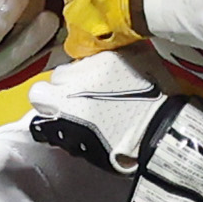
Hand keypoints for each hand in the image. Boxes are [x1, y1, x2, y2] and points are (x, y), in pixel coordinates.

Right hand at [26, 51, 169, 173]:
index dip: (49, 100)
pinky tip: (125, 77)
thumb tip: (58, 121)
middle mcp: (77, 77)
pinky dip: (112, 63)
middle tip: (87, 97)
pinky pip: (107, 53)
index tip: (60, 105)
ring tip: (109, 86)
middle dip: (69, 85)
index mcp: (65, 104)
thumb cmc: (126, 149)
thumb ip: (67, 130)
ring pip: (83, 61)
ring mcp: (101, 62)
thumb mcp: (88, 148)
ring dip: (90, 72)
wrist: (165, 132)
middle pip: (59, 75)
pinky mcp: (122, 52)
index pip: (38, 93)